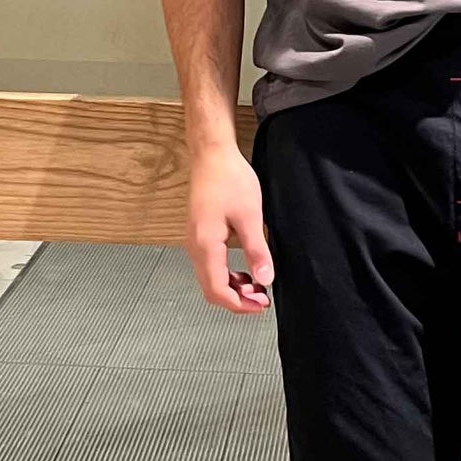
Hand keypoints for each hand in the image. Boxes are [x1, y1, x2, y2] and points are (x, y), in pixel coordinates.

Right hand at [186, 145, 274, 312]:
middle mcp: (195, 247)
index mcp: (206, 245)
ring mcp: (195, 241)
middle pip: (211, 289)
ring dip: (233, 288)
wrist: (211, 155)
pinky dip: (227, 275)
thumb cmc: (229, 179)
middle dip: (237, 300)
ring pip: (210, 279)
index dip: (239, 305)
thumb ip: (257, 250)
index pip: (217, 290)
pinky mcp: (200, 235)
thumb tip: (265, 279)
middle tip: (262, 299)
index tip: (261, 305)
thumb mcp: (250, 216)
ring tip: (258, 286)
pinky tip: (245, 271)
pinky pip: (210, 265)